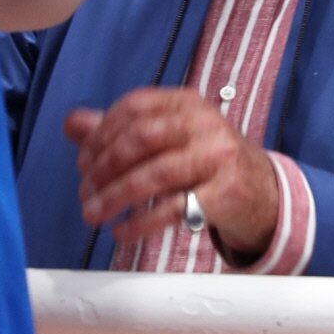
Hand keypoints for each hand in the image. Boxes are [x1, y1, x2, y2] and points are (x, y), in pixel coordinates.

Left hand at [66, 87, 279, 254]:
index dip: (101, 135)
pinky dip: (142, 222)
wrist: (262, 192)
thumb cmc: (203, 160)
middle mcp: (203, 123)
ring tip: (93, 214)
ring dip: (116, 196)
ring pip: (156, 174)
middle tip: (84, 191)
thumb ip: (118, 130)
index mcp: (184, 102)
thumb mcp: (165, 138)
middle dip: (104, 167)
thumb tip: (71, 123)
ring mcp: (218, 156)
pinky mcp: (227, 192)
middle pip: (141, 139)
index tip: (82, 163)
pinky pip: (176, 208)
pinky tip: (122, 230)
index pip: (133, 108)